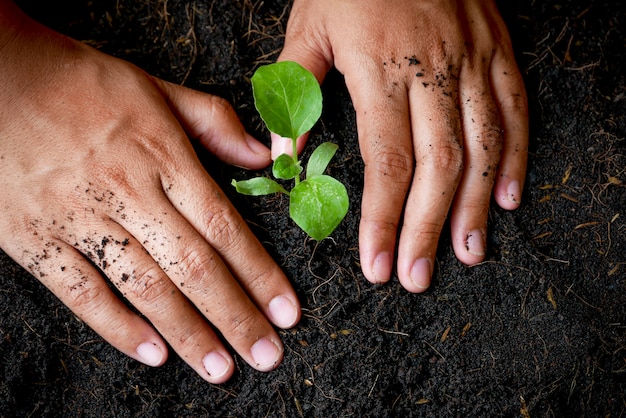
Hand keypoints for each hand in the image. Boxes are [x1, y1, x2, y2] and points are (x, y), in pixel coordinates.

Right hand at [0, 2, 299, 382]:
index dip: (260, 274)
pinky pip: (80, 293)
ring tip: (220, 369)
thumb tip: (263, 158)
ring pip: (145, 288)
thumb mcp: (156, 88)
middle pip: (194, 268)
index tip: (286, 311)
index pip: (225, 227)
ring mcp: (80, 218)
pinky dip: (117, 327)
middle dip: (235, 317)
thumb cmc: (80, 82)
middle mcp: (128, 193)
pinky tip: (152, 353)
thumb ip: (213, 123)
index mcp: (162, 157)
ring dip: (188, 334)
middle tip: (266, 356)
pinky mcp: (36, 238)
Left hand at [274, 0, 527, 291]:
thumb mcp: (307, 26)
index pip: (386, 161)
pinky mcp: (497, 50)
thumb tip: (282, 153)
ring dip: (475, 208)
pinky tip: (506, 198)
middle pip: (438, 167)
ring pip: (482, 147)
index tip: (376, 264)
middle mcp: (433, 71)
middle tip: (417, 275)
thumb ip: (294, 90)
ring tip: (468, 253)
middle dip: (426, 229)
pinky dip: (515, 157)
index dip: (383, 220)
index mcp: (380, 69)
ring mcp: (472, 61)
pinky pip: (514, 110)